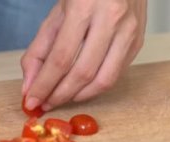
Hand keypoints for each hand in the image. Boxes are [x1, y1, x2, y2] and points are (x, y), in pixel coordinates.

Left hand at [21, 0, 146, 110]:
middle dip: (60, 95)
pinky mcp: (138, 42)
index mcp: (84, 7)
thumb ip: (40, 49)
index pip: (61, 58)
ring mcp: (129, 32)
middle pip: (82, 72)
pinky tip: (81, 87)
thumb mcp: (57, 13)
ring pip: (104, 80)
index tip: (31, 100)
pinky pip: (115, 74)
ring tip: (62, 98)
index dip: (44, 85)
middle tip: (45, 103)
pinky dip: (95, 87)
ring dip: (79, 96)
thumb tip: (30, 84)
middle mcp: (111, 20)